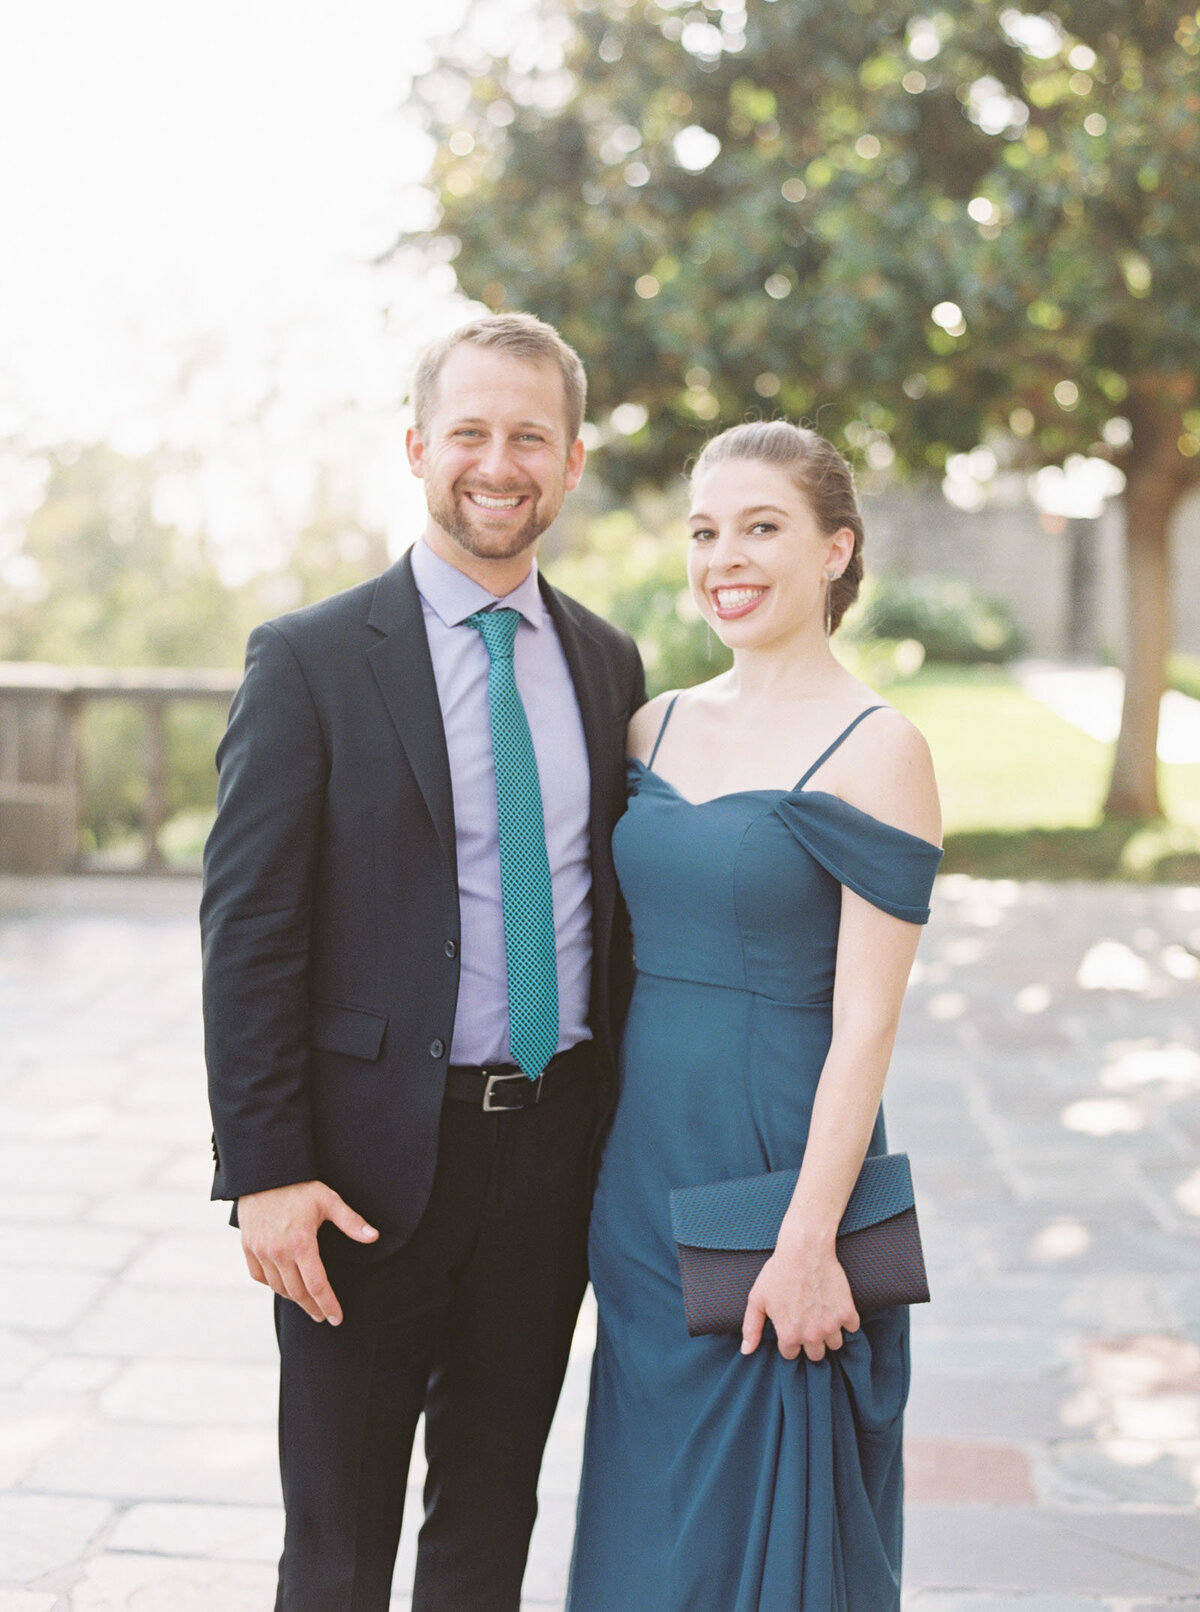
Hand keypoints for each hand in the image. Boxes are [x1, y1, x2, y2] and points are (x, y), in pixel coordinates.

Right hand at [238, 1180, 377, 1324]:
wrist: (264, 1172)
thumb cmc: (299, 1185)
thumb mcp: (329, 1200)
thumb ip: (351, 1222)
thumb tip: (374, 1237)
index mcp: (301, 1244)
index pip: (317, 1286)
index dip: (328, 1305)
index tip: (337, 1319)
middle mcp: (279, 1252)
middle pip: (298, 1293)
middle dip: (313, 1308)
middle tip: (323, 1316)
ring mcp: (261, 1251)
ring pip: (278, 1287)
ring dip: (294, 1299)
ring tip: (307, 1303)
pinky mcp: (248, 1247)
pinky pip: (259, 1276)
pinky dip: (272, 1285)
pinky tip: (283, 1286)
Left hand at [741, 1241, 859, 1362]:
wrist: (804, 1250)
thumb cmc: (778, 1272)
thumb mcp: (757, 1299)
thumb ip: (751, 1328)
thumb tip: (746, 1351)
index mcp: (789, 1334)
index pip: (790, 1354)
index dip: (789, 1339)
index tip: (790, 1326)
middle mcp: (811, 1335)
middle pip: (815, 1355)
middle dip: (810, 1342)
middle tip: (807, 1323)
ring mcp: (831, 1325)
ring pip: (834, 1345)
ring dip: (829, 1334)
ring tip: (822, 1317)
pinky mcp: (847, 1312)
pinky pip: (852, 1328)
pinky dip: (846, 1320)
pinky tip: (835, 1308)